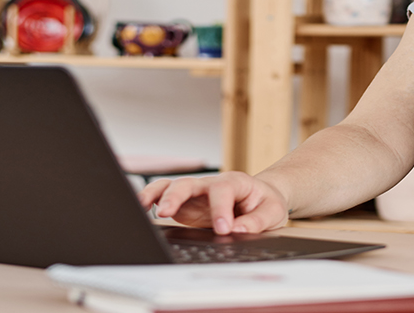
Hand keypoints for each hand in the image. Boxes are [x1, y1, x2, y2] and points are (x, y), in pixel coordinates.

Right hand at [138, 172, 288, 234]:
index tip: (222, 229)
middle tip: (165, 212)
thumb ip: (257, 221)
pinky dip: (151, 201)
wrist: (260, 199)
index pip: (222, 190)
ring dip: (156, 195)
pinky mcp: (186, 205)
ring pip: (171, 187)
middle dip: (175, 196)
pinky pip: (165, 199)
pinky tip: (141, 210)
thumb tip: (238, 230)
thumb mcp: (272, 211)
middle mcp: (211, 185)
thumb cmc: (265, 203)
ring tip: (141, 206)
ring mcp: (196, 194)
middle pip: (188, 183)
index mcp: (235, 182)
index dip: (220, 209)